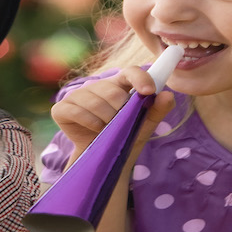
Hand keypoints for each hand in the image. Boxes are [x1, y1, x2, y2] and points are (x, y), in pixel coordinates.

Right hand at [52, 66, 175, 164]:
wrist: (102, 159)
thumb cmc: (124, 138)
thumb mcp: (144, 126)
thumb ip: (157, 110)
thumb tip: (169, 95)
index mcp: (119, 85)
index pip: (130, 72)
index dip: (140, 78)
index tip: (149, 91)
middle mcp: (97, 86)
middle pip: (112, 91)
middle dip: (120, 112)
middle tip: (120, 125)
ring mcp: (77, 95)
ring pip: (94, 102)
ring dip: (105, 121)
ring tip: (107, 130)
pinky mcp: (62, 108)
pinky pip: (76, 111)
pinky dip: (88, 123)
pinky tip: (93, 131)